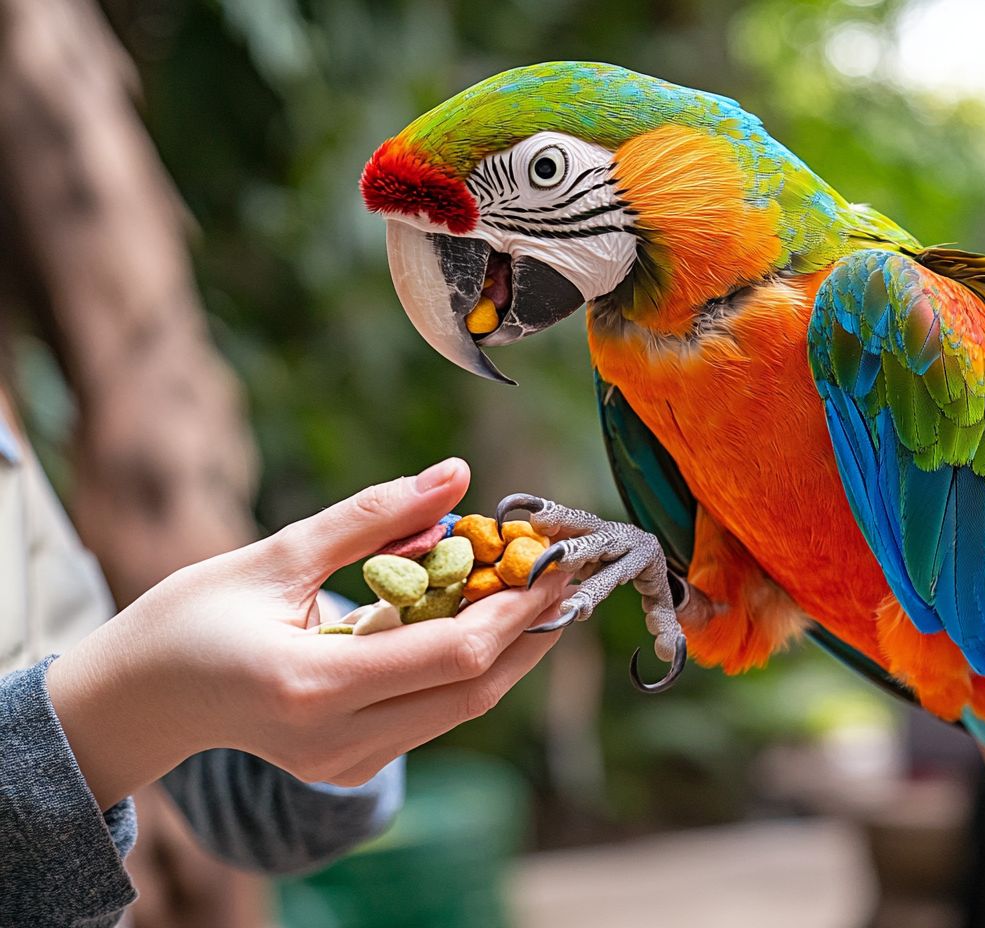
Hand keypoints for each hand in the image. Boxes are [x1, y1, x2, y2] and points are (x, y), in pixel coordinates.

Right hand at [46, 458, 567, 809]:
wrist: (143, 699)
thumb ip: (375, 516)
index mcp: (312, 685)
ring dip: (503, 650)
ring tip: (525, 588)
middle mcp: (336, 740)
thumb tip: (456, 473)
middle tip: (557, 574)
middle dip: (527, 632)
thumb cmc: (193, 618)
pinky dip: (462, 668)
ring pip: (459, 709)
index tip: (551, 562)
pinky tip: (474, 619)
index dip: (515, 610)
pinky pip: (430, 715)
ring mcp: (344, 763)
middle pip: (472, 692)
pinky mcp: (349, 765)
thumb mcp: (279, 554)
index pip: (451, 656)